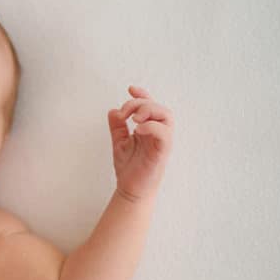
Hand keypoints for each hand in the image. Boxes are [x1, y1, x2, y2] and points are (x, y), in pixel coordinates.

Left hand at [108, 86, 173, 201]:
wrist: (130, 190)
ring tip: (133, 119)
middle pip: (159, 107)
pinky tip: (137, 130)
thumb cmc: (129, 168)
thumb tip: (113, 110)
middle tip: (125, 114)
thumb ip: (117, 127)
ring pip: (166, 116)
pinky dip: (152, 127)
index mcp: (149, 129)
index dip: (143, 95)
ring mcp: (161, 142)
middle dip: (141, 103)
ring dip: (149, 111)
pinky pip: (164, 133)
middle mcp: (157, 133)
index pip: (151, 106)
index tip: (130, 89)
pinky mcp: (162, 152)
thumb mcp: (119, 143)